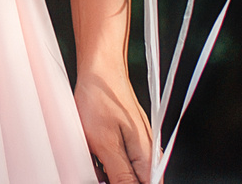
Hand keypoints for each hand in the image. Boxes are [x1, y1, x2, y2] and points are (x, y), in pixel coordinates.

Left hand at [76, 66, 154, 183]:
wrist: (100, 69)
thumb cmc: (102, 99)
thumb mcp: (107, 144)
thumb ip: (122, 174)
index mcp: (148, 158)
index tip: (108, 179)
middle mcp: (147, 155)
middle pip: (136, 183)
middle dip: (114, 180)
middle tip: (99, 168)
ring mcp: (138, 148)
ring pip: (125, 175)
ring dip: (108, 174)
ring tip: (94, 158)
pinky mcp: (127, 141)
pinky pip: (118, 163)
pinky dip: (105, 163)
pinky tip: (93, 154)